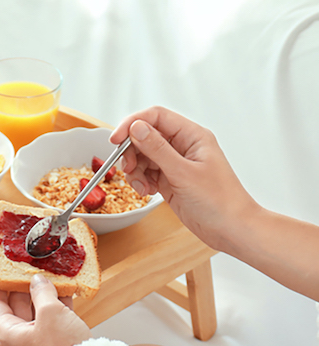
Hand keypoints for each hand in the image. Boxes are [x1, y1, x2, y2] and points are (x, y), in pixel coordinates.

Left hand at [0, 275, 91, 345]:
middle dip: (24, 286)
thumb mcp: (50, 312)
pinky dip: (57, 304)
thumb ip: (42, 292)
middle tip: (30, 267)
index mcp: (9, 333)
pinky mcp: (56, 342)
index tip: (1, 270)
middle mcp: (20, 338)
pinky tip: (65, 289)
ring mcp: (38, 341)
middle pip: (16, 306)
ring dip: (43, 294)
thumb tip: (38, 281)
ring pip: (37, 311)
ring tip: (50, 274)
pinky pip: (53, 318)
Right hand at [110, 106, 258, 251]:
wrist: (229, 228)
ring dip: (135, 171)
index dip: (133, 124)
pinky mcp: (170, 181)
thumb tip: (137, 128)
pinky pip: (147, 174)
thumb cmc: (219, 200)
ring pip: (144, 157)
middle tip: (127, 168)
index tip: (116, 139)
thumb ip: (158, 149)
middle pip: (146, 137)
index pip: (156, 117)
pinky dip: (141, 181)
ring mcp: (176, 165)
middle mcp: (183, 147)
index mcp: (192, 136)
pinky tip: (147, 192)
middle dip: (132, 152)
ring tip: (142, 186)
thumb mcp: (183, 173)